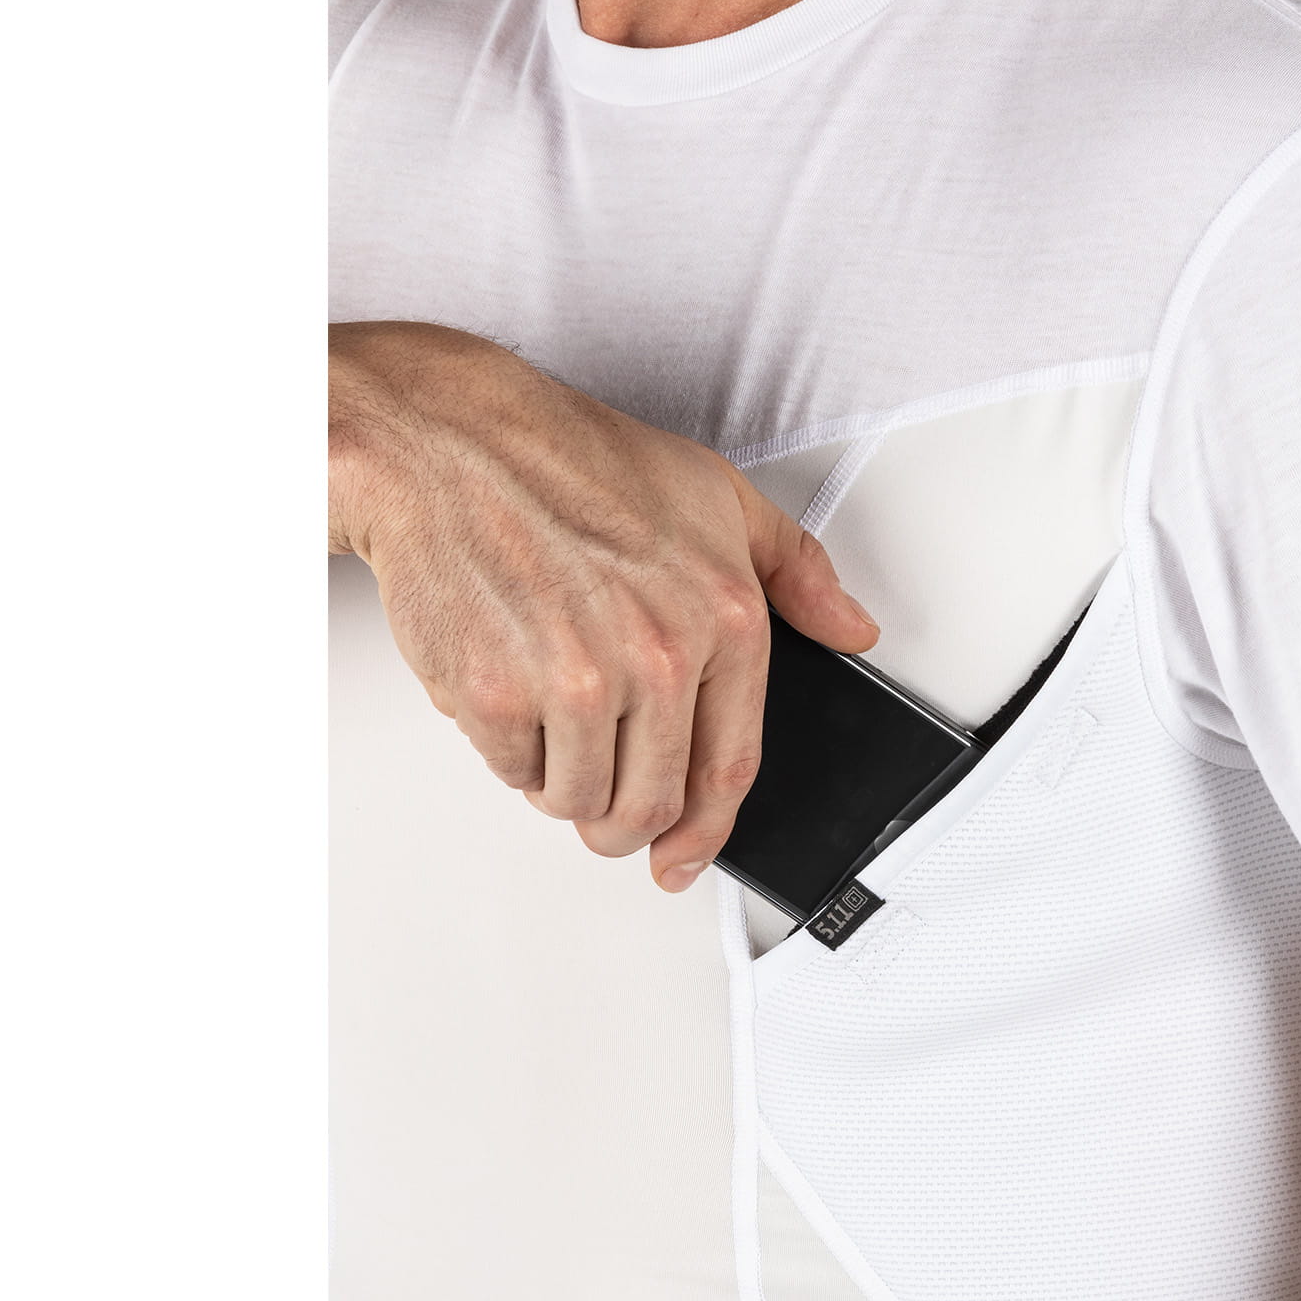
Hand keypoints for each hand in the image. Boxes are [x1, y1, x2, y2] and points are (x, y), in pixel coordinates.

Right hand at [327, 320, 875, 885]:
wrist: (449, 442)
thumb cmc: (574, 462)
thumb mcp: (718, 496)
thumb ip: (797, 570)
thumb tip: (852, 626)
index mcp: (723, 620)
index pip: (730, 769)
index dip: (708, 833)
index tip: (685, 859)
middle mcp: (658, 658)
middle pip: (651, 805)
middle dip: (627, 824)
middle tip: (605, 806)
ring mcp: (577, 682)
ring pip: (579, 800)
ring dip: (564, 783)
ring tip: (552, 716)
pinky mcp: (498, 697)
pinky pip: (514, 773)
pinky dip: (510, 751)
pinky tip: (510, 687)